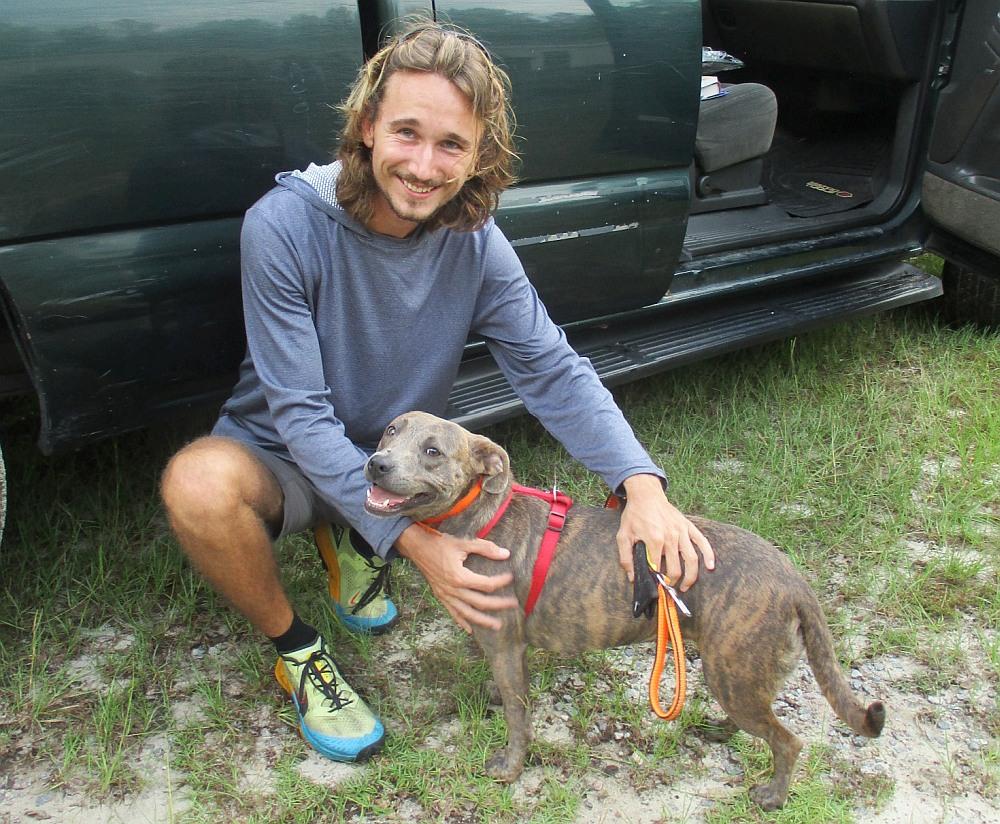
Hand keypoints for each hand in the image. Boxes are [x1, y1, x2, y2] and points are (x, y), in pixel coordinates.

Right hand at [396, 524, 518, 632]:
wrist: (417, 548)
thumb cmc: (440, 544)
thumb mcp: (463, 543)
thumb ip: (485, 548)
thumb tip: (506, 554)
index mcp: (459, 577)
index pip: (486, 584)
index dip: (501, 582)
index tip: (511, 577)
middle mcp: (453, 590)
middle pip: (480, 602)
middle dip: (498, 605)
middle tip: (513, 604)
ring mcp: (446, 596)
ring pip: (467, 613)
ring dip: (482, 620)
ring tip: (497, 626)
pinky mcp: (440, 597)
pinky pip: (453, 613)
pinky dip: (462, 622)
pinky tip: (470, 630)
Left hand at [615, 474, 714, 591]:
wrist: (646, 495)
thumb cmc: (635, 515)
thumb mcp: (623, 536)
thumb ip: (626, 558)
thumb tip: (632, 578)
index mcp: (654, 539)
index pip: (658, 567)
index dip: (656, 579)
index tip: (655, 587)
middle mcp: (671, 536)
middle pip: (676, 567)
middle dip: (673, 581)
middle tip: (669, 588)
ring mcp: (681, 531)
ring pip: (692, 559)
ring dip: (690, 576)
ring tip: (685, 586)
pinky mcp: (688, 526)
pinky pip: (702, 542)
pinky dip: (708, 554)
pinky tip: (710, 566)